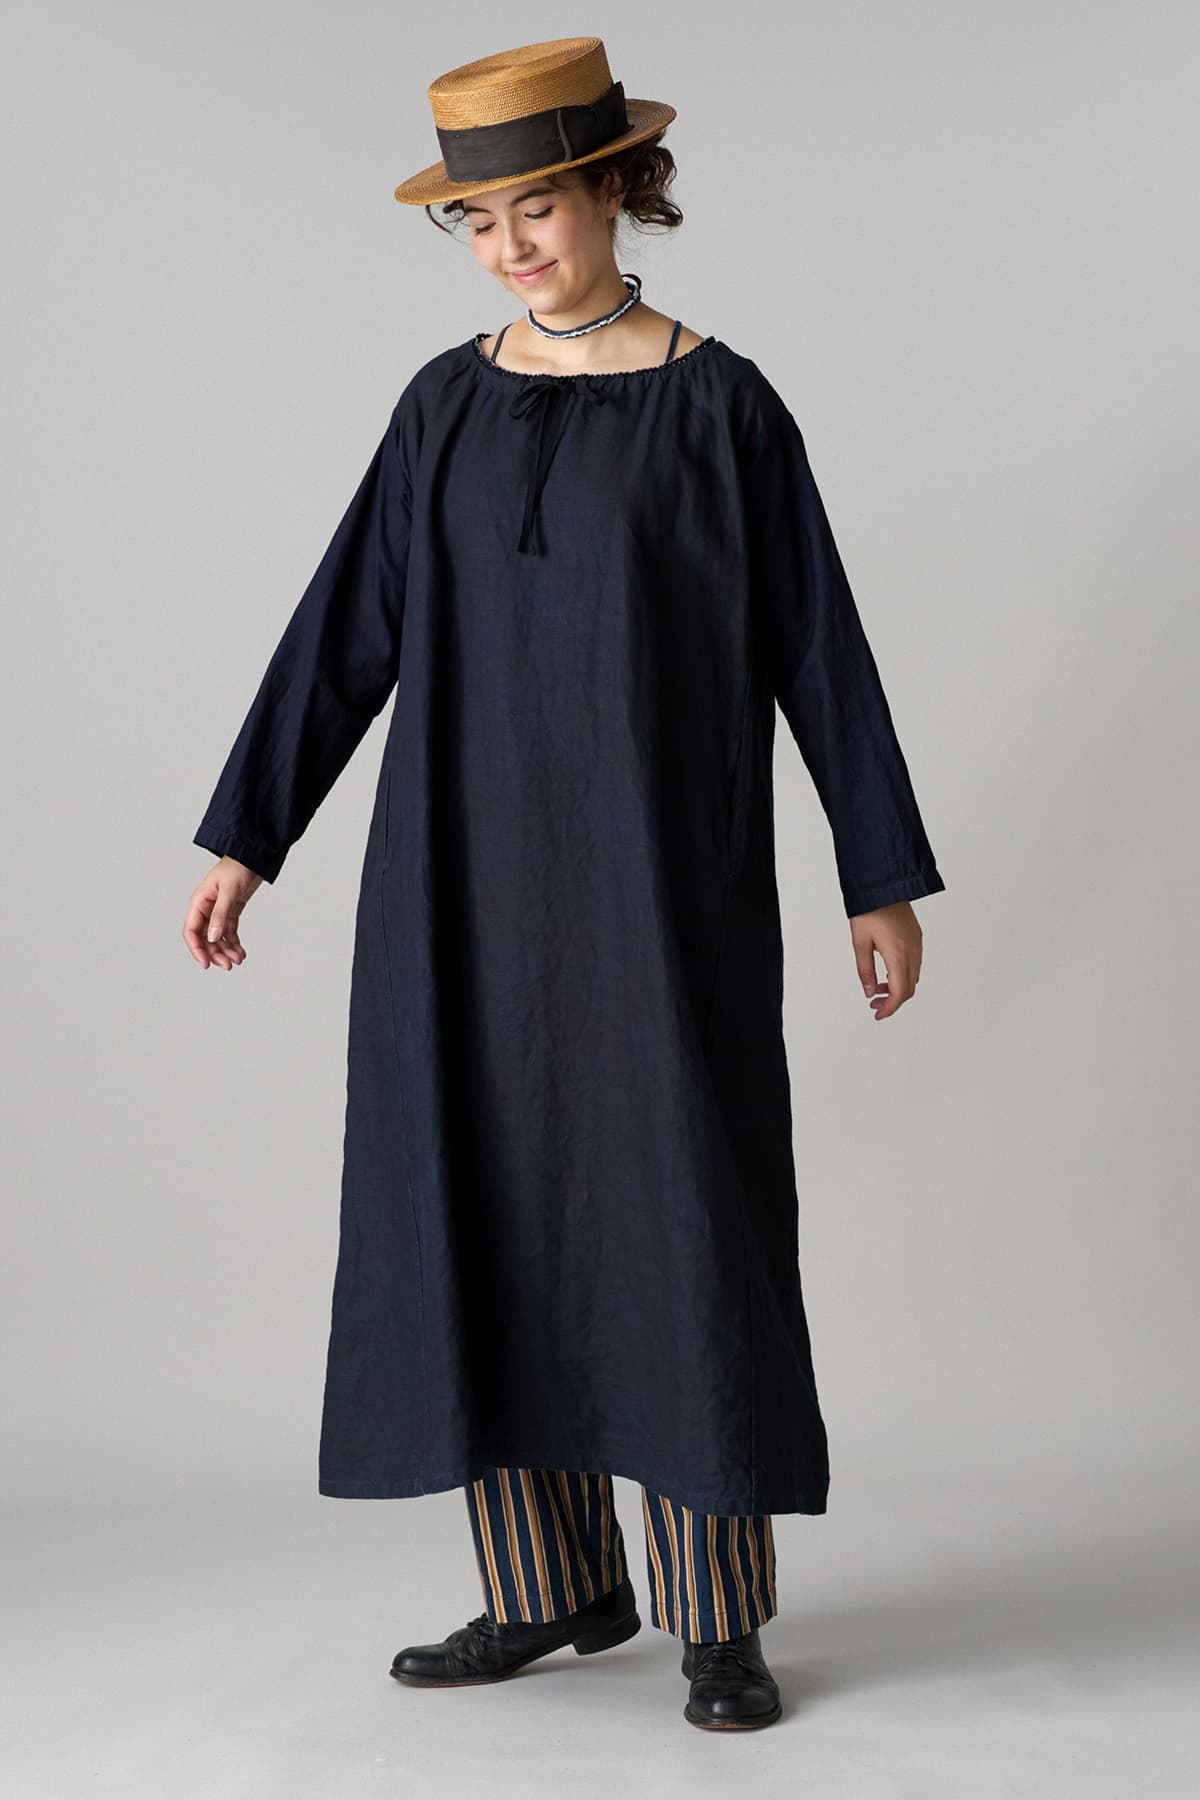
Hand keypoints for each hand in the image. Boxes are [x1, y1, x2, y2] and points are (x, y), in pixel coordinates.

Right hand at [183, 857, 262, 970]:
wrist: (253, 856)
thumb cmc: (238, 867)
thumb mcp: (229, 892)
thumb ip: (220, 915)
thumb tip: (213, 938)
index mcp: (199, 902)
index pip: (191, 931)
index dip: (197, 949)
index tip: (206, 964)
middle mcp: (206, 908)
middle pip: (205, 938)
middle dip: (215, 953)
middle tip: (228, 965)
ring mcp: (218, 910)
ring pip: (218, 937)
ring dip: (226, 950)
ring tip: (239, 959)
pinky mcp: (231, 911)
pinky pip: (229, 932)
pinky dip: (234, 943)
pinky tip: (241, 952)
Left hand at [849, 901, 922, 1019]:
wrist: (883, 884)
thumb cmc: (869, 910)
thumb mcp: (860, 943)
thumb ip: (865, 971)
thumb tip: (869, 992)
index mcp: (898, 954)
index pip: (899, 992)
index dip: (889, 1008)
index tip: (878, 1015)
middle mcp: (912, 951)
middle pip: (909, 988)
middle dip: (892, 1001)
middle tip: (874, 1004)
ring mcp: (917, 944)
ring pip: (913, 977)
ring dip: (898, 987)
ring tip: (877, 988)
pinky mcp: (916, 937)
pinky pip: (914, 964)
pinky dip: (902, 975)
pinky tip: (887, 972)